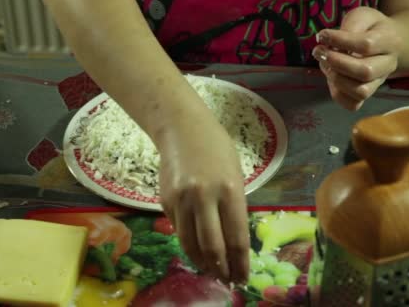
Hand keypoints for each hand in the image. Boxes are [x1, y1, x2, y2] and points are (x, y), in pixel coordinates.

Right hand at [157, 116, 249, 283]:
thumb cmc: (217, 149)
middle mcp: (204, 197)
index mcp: (229, 190)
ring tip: (211, 271)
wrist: (183, 129)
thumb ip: (235, 207)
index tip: (243, 277)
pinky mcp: (165, 202)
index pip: (236, 238)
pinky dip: (188, 243)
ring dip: (202, 263)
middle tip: (227, 280)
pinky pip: (178, 230)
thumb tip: (233, 242)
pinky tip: (196, 249)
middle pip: (212, 247)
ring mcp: (181, 200)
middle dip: (221, 269)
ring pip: (190, 244)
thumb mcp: (236, 175)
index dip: (240, 263)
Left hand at [312, 7, 402, 110]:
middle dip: (336, 62)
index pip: (366, 45)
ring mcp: (379, 82)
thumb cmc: (370, 28)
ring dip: (336, 78)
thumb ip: (350, 26)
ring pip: (360, 92)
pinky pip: (353, 104)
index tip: (322, 36)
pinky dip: (337, 93)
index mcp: (390, 41)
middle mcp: (388, 65)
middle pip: (365, 72)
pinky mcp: (367, 94)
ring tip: (324, 64)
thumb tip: (330, 42)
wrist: (385, 43)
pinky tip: (331, 77)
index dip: (340, 41)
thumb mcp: (362, 16)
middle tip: (319, 51)